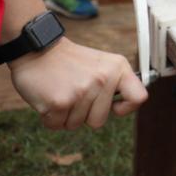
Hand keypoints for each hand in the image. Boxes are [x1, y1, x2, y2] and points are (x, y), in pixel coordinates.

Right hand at [8, 38, 147, 129]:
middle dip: (83, 114)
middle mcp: (103, 79)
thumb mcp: (101, 64)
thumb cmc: (68, 61)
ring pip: (76, 125)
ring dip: (65, 114)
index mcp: (117, 68)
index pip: (138, 97)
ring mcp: (82, 91)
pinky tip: (48, 96)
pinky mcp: (61, 102)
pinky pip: (57, 125)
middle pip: (99, 121)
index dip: (126, 108)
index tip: (113, 106)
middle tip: (72, 91)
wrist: (36, 49)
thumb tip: (124, 107)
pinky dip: (50, 117)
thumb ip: (114, 84)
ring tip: (60, 90)